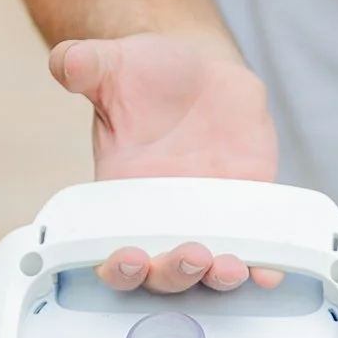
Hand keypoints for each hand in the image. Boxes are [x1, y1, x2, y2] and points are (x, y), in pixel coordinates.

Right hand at [50, 32, 282, 290]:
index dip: (119, 269)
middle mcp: (164, 221)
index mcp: (122, 200)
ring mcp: (208, 219)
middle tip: (191, 255)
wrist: (197, 71)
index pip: (113, 256)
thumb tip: (67, 60)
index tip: (129, 257)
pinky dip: (264, 265)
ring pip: (210, 271)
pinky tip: (271, 271)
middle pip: (165, 274)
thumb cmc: (145, 76)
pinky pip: (254, 247)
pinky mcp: (245, 207)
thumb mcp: (112, 64)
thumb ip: (85, 66)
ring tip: (230, 267)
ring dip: (220, 277)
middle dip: (176, 274)